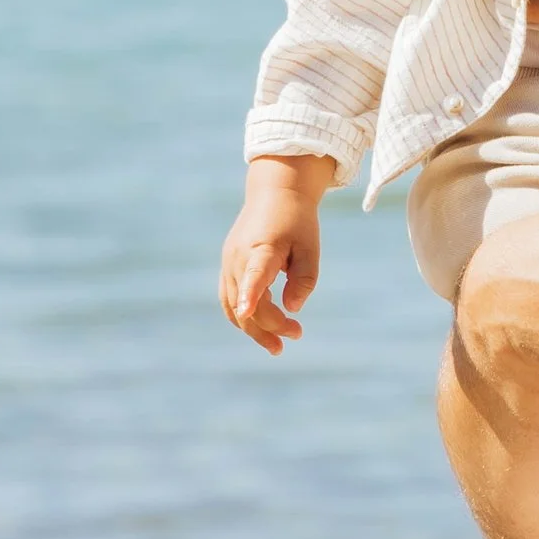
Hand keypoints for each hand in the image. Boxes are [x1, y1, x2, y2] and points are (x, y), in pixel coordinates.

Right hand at [221, 156, 331, 350]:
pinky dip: (243, 316)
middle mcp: (238, 258)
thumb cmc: (297, 220)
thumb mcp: (310, 246)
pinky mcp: (227, 265)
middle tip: (297, 335)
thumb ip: (304, 279)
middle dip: (270, 326)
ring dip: (254, 328)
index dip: (250, 295)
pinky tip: (262, 327)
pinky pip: (229, 299)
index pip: (254, 275)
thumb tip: (293, 309)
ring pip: (234, 307)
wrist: (274, 192)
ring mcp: (228, 263)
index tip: (248, 312)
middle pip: (246, 303)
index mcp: (262, 249)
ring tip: (278, 345)